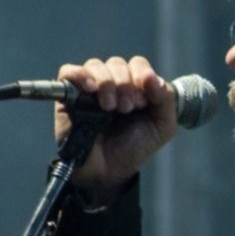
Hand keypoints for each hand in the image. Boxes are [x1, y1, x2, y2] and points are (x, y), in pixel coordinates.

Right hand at [54, 55, 177, 204]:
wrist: (110, 172)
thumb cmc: (135, 148)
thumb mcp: (162, 126)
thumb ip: (166, 99)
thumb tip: (152, 77)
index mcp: (134, 86)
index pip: (137, 64)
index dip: (142, 75)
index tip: (143, 101)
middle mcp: (112, 84)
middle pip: (117, 63)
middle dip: (125, 84)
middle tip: (127, 109)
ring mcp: (89, 89)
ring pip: (95, 65)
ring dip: (107, 82)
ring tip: (110, 108)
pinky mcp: (68, 97)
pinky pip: (68, 72)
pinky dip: (80, 75)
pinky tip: (92, 89)